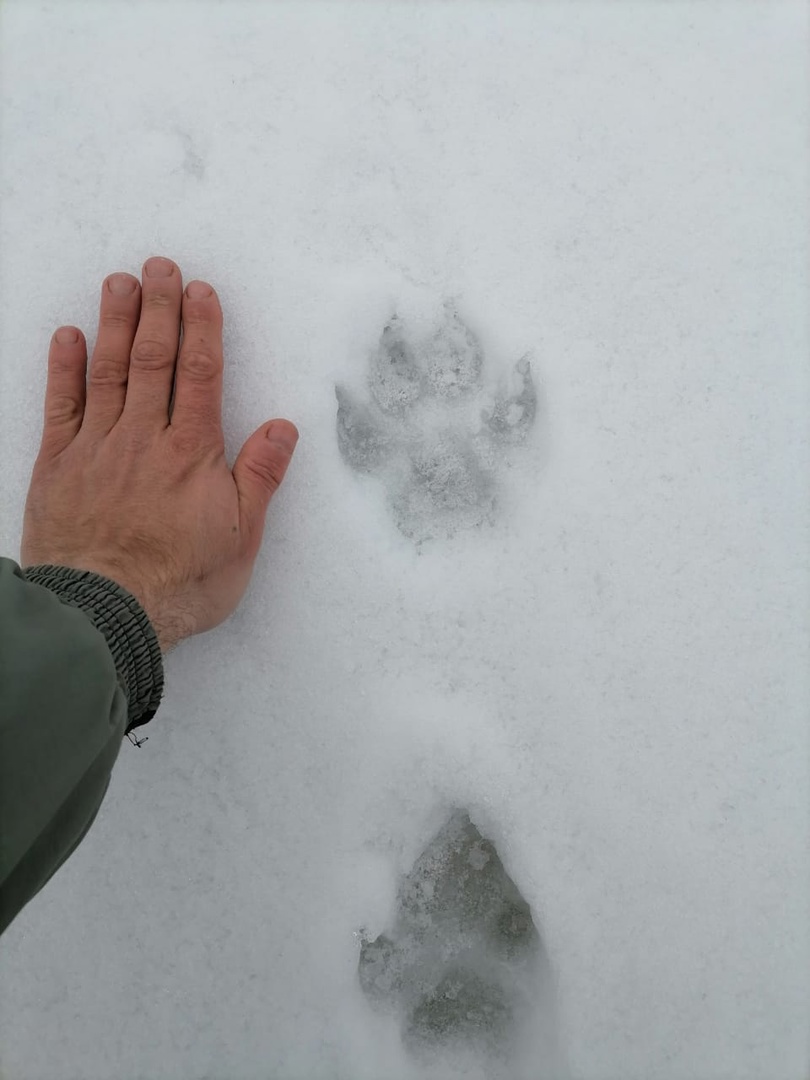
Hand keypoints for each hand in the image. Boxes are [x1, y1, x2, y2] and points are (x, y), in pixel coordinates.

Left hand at [21, 257, 297, 652]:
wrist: (106, 614)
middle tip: (160, 265)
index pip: (199, 374)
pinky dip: (64, 368)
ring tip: (120, 282)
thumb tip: (283, 428)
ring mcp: (96, 448)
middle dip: (159, 308)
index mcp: (191, 453)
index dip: (201, 327)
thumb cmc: (179, 582)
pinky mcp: (58, 467)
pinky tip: (69, 336)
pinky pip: (61, 406)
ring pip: (108, 371)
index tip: (201, 290)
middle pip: (153, 359)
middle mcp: (143, 438)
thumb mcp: (240, 539)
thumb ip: (259, 477)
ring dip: (115, 323)